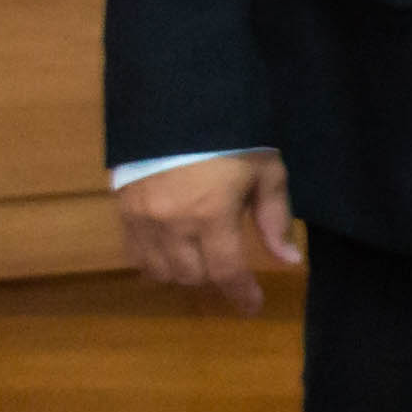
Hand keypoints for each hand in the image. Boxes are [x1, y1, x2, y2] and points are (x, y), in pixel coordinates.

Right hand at [120, 152, 297, 313]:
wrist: (178, 104)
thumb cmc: (232, 137)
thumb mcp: (266, 172)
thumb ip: (274, 219)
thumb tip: (288, 261)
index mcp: (211, 215)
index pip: (226, 272)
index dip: (241, 294)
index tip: (252, 307)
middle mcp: (172, 224)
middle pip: (192, 276)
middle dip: (215, 277)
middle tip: (230, 268)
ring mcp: (142, 218)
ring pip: (160, 271)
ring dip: (183, 272)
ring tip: (201, 258)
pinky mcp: (123, 210)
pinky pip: (135, 254)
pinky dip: (154, 261)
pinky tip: (171, 250)